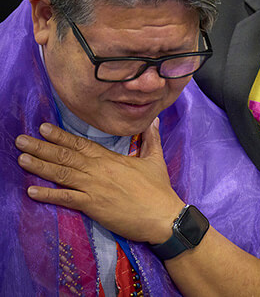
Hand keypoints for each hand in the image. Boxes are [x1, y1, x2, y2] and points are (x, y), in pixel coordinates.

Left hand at [15, 118, 183, 243]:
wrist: (162, 215)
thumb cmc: (158, 189)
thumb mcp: (155, 159)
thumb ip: (151, 139)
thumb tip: (153, 120)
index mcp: (111, 159)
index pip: (81, 144)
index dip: (61, 136)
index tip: (44, 128)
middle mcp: (99, 170)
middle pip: (66, 156)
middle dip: (42, 147)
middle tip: (21, 140)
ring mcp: (94, 187)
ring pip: (62, 173)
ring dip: (40, 166)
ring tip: (21, 158)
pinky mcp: (93, 205)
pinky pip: (66, 198)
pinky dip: (48, 194)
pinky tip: (32, 191)